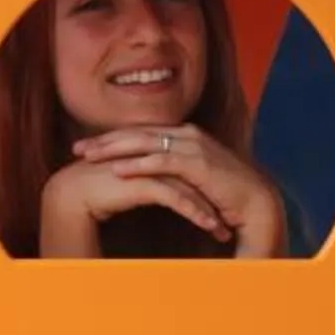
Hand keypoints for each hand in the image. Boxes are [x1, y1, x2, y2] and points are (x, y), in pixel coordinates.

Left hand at [52, 124, 284, 255]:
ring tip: (89, 157)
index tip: (87, 145)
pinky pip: (162, 161)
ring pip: (145, 143)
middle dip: (105, 140)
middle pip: (137, 132)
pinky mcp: (199, 163)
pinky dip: (138, 165)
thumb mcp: (191, 179)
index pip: (141, 132)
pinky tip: (118, 171)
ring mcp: (193, 146)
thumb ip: (171, 172)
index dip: (113, 138)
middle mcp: (187, 134)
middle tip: (78, 148)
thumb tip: (147, 178)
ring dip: (114, 150)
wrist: (256, 203)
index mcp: (184, 134)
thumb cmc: (224, 195)